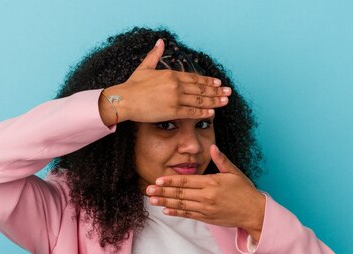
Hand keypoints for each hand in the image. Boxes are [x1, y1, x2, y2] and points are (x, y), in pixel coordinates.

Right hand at [100, 39, 231, 123]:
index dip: (207, 81)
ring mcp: (175, 98)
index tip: (218, 83)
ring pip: (199, 100)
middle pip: (200, 89)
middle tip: (228, 92)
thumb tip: (160, 42)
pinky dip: (202, 113)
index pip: (194, 78)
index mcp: (171, 75)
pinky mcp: (172, 111)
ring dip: (214, 101)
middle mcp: (175, 85)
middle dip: (216, 91)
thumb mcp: (144, 67)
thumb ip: (155, 55)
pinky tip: (212, 113)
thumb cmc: (132, 86)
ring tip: (225, 101)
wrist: (124, 100)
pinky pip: (191, 112)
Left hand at [144, 144, 265, 240]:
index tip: (157, 179)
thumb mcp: (234, 172)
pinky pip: (188, 215)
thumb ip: (221, 160)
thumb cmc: (245, 190)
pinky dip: (176, 212)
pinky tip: (166, 209)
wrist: (254, 212)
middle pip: (180, 193)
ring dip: (165, 201)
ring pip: (181, 205)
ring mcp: (206, 209)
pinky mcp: (207, 218)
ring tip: (152, 200)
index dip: (170, 180)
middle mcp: (207, 196)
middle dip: (163, 191)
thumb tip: (212, 147)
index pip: (186, 180)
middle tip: (148, 190)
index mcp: (212, 182)